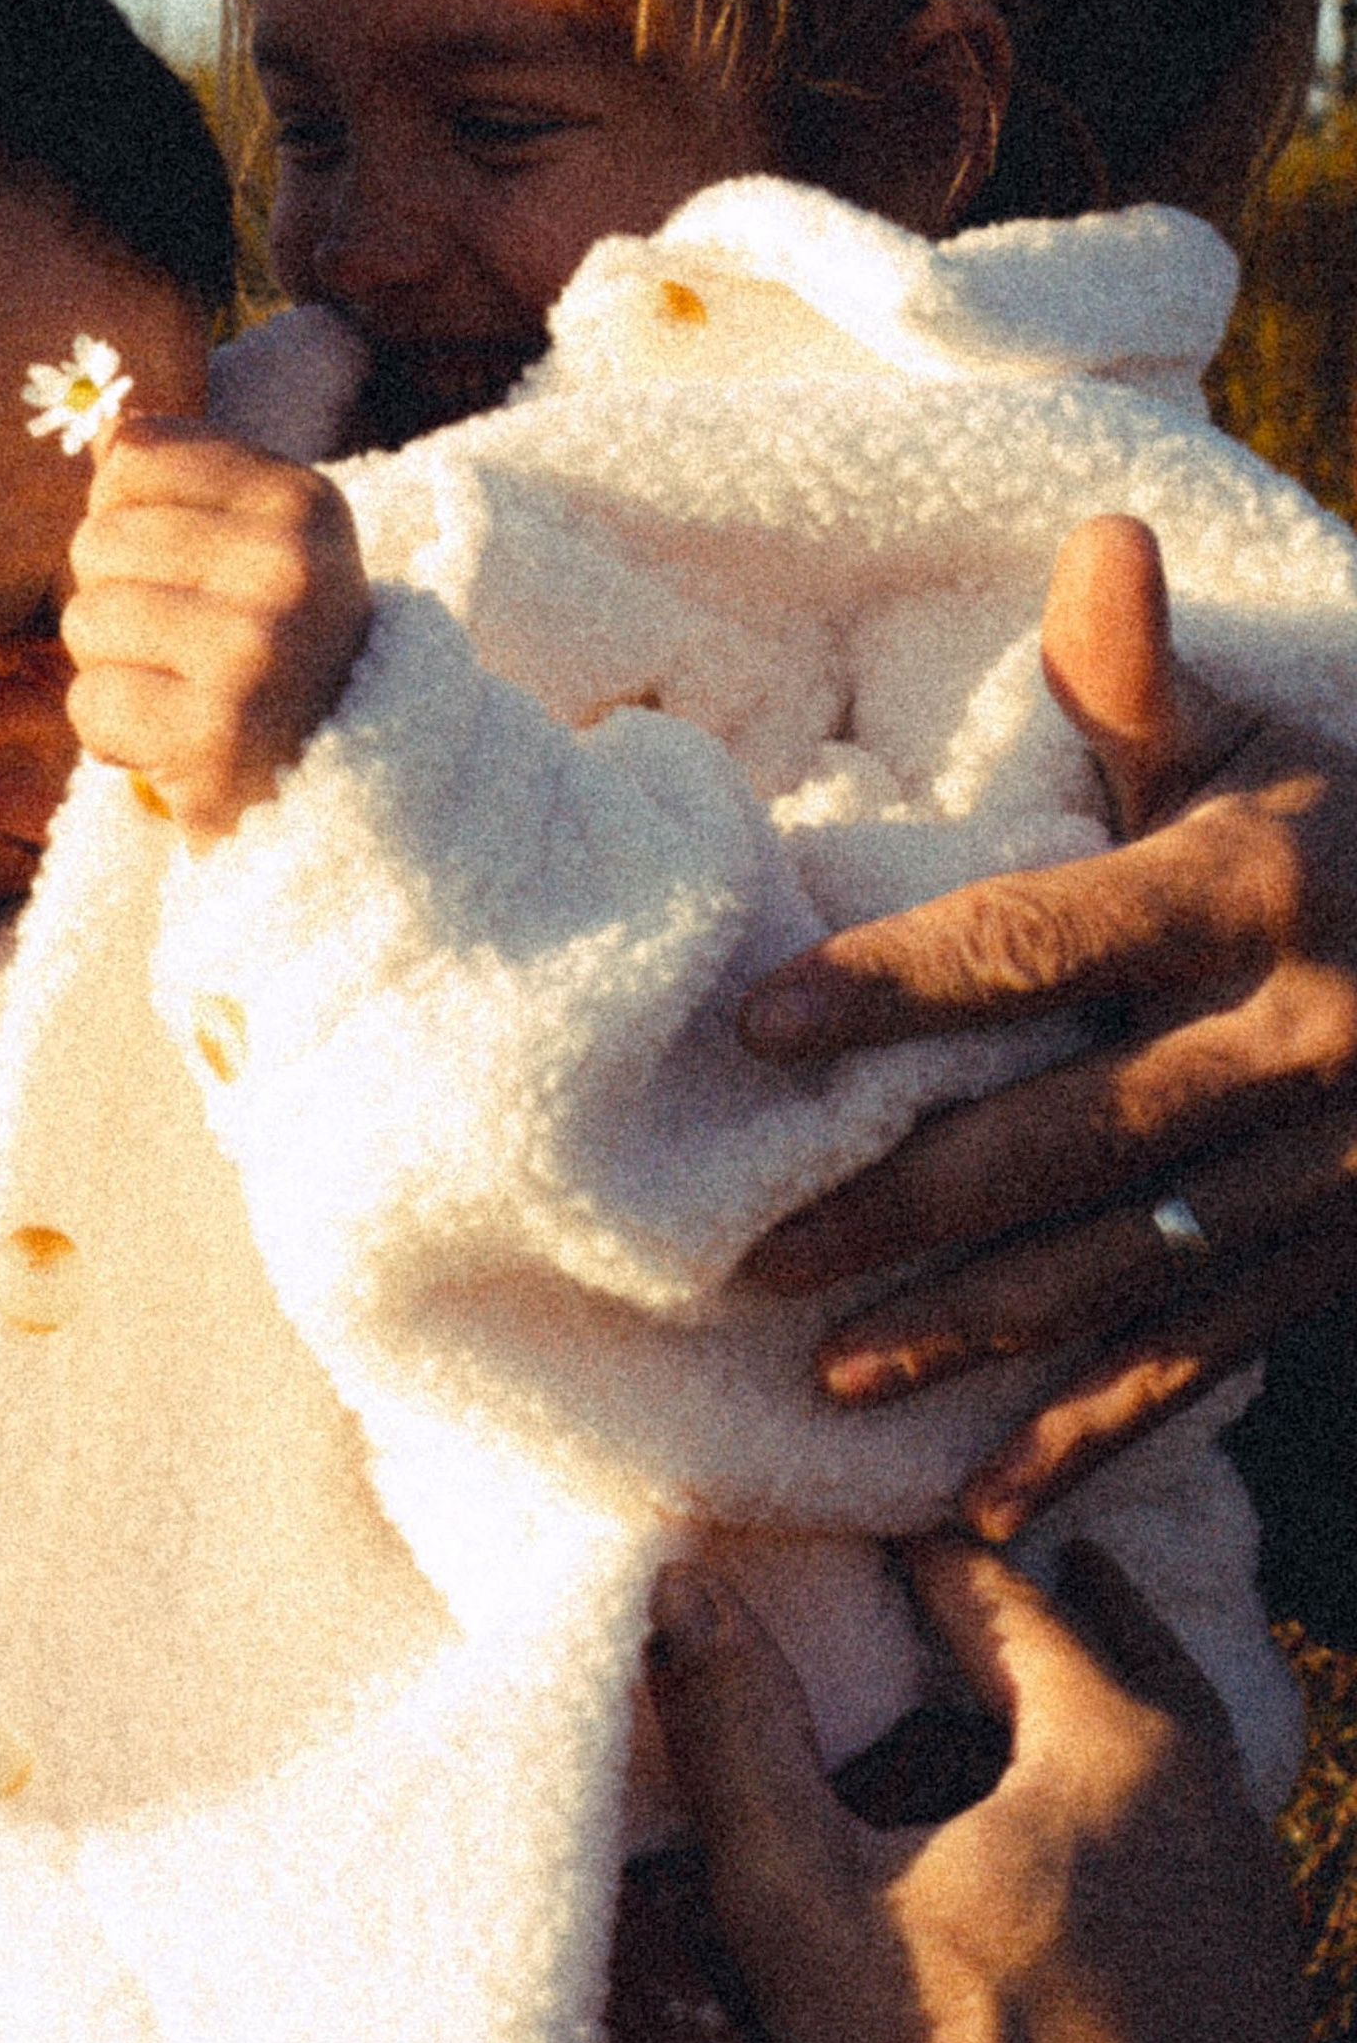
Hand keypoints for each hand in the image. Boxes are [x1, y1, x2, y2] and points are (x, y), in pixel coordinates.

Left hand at [59, 419, 370, 848]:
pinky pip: (90, 702)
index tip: (181, 570)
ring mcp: (254, 652)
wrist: (360, 799)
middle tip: (183, 650)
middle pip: (98, 541)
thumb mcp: (269, 551)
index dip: (126, 518)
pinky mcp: (213, 735)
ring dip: (113, 669)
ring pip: (86, 620)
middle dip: (116, 600)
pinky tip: (172, 744)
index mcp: (303, 504)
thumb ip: (188, 482)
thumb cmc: (288, 660)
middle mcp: (287, 568)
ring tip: (181, 694)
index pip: (133, 461)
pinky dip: (113, 734)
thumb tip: (104, 425)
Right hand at [648, 1533, 1307, 2042]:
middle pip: (1138, 1670)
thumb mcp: (797, 1893)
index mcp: (1120, 1754)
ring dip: (1118, 1724)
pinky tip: (1090, 1867)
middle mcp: (1221, 1820)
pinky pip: (1211, 1876)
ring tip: (1043, 1706)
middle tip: (999, 1580)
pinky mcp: (1272, 2022)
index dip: (935, 1567)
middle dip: (1064, 1618)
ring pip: (1190, 1774)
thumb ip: (736, 1726)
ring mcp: (1261, 1927)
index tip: (888, 1539)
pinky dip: (1151, 1834)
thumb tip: (676, 1582)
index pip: (1016, 1607)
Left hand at [734, 515, 1356, 1535]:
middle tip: (746, 1260)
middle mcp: (1301, 1042)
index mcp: (1256, 891)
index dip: (896, 986)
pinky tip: (991, 1498)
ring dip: (975, 1336)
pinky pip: (1211, 1356)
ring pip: (1126, 1269)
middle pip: (1064, 1137)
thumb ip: (1150, 680)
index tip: (759, 1031)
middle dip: (899, 1210)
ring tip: (834, 1377)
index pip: (1042, 942)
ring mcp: (1333, 1170)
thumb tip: (1095, 543)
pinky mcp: (1348, 1259)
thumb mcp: (1274, 740)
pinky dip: (1101, 1432)